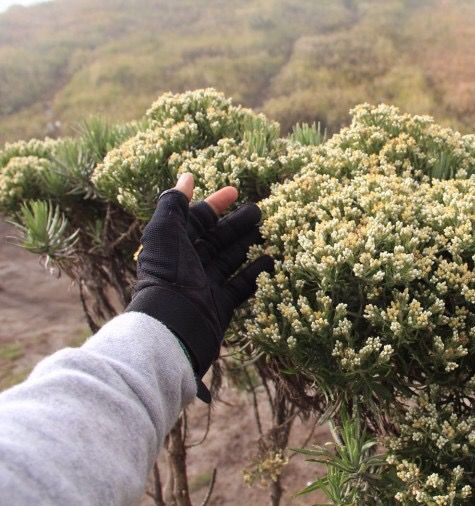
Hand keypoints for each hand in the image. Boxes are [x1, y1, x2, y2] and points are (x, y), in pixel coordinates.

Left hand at [126, 173, 273, 401]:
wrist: (174, 323)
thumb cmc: (169, 273)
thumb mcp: (166, 232)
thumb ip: (174, 203)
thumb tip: (186, 176)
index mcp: (174, 245)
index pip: (196, 219)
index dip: (214, 204)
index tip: (235, 191)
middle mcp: (189, 263)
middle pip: (217, 238)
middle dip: (237, 224)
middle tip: (261, 212)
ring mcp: (205, 284)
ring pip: (231, 259)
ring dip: (249, 244)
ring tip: (271, 232)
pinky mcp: (220, 304)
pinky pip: (241, 285)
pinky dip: (256, 272)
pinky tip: (272, 260)